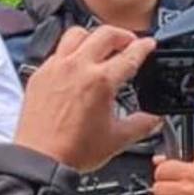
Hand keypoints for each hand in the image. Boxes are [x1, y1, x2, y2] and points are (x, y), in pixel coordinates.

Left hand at [13, 25, 159, 170]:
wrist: (39, 160)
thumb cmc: (73, 151)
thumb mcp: (117, 140)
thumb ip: (141, 125)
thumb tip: (153, 119)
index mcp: (100, 81)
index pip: (130, 54)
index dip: (144, 47)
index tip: (149, 44)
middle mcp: (77, 67)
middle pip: (105, 34)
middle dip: (123, 35)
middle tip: (130, 43)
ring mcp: (56, 67)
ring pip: (76, 34)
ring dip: (94, 36)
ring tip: (101, 45)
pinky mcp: (40, 74)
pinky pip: (57, 51)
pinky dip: (70, 51)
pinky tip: (75, 62)